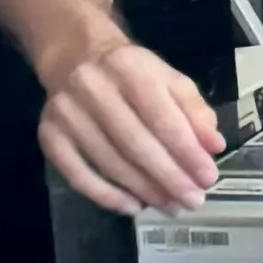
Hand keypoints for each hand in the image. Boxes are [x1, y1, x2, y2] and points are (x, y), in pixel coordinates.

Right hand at [37, 37, 223, 216]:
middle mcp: (92, 87)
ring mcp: (66, 112)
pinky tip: (132, 206)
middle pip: (135, 144)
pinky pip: (75, 173)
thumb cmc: (133, 74)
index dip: (187, 152)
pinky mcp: (48, 133)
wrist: (77, 56)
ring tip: (171, 206)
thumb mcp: (171, 81)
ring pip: (109, 161)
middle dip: (169, 178)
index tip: (208, 178)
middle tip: (193, 201)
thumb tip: (214, 145)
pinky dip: (105, 195)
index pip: (162, 117)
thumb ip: (195, 111)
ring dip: (144, 190)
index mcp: (129, 68)